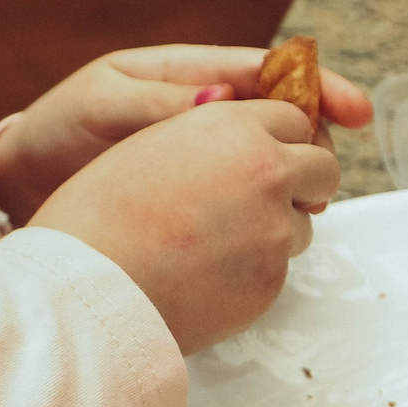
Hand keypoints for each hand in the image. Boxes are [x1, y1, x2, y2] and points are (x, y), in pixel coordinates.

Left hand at [0, 44, 370, 224]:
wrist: (22, 179)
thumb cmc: (60, 130)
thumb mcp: (104, 106)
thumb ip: (160, 105)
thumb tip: (221, 100)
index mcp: (193, 77)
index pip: (273, 73)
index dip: (321, 88)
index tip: (357, 111)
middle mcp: (211, 115)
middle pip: (289, 121)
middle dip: (318, 144)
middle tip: (323, 180)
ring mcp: (209, 159)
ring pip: (276, 164)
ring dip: (300, 182)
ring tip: (306, 208)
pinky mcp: (201, 199)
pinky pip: (249, 202)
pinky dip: (270, 214)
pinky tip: (276, 234)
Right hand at [30, 99, 339, 355]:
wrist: (85, 289)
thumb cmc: (96, 215)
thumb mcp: (147, 143)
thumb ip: (205, 131)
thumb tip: (239, 126)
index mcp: (232, 124)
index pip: (294, 117)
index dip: (282, 137)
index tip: (272, 152)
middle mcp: (267, 170)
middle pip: (322, 167)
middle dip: (302, 181)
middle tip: (264, 197)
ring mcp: (276, 230)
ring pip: (302, 224)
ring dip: (274, 229)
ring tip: (212, 241)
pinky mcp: (271, 282)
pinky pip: (277, 270)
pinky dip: (250, 271)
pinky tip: (203, 273)